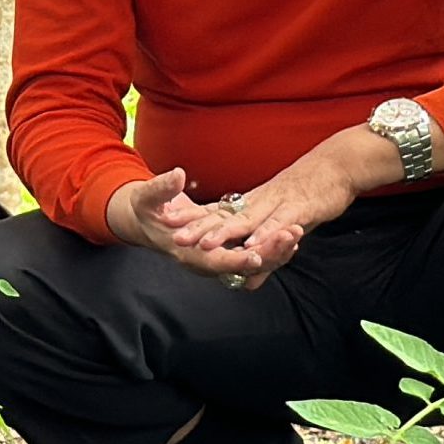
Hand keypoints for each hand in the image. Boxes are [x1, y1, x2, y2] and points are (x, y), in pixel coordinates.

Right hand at [107, 169, 296, 282]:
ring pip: (253, 263)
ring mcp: (219, 257)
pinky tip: (290, 233)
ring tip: (298, 232)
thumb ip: (161, 189)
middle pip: (243, 267)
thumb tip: (177, 176)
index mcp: (187, 253)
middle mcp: (206, 261)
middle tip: (292, 235)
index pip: (216, 262)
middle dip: (269, 253)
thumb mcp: (147, 197)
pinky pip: (254, 253)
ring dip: (276, 250)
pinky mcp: (227, 249)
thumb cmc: (145, 210)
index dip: (236, 259)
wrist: (146, 219)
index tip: (256, 253)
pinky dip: (271, 246)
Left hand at [173, 147, 362, 289]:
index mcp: (252, 204)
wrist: (339, 165)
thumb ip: (264, 254)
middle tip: (173, 237)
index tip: (167, 224)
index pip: (217, 212)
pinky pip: (280, 223)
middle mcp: (260, 203)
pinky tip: (254, 244)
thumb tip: (249, 283)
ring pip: (247, 221)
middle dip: (198, 229)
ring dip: (226, 233)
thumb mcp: (284, 225)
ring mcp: (278, 204)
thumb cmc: (310, 195)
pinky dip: (267, 233)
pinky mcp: (300, 209)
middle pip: (225, 217)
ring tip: (204, 244)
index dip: (193, 220)